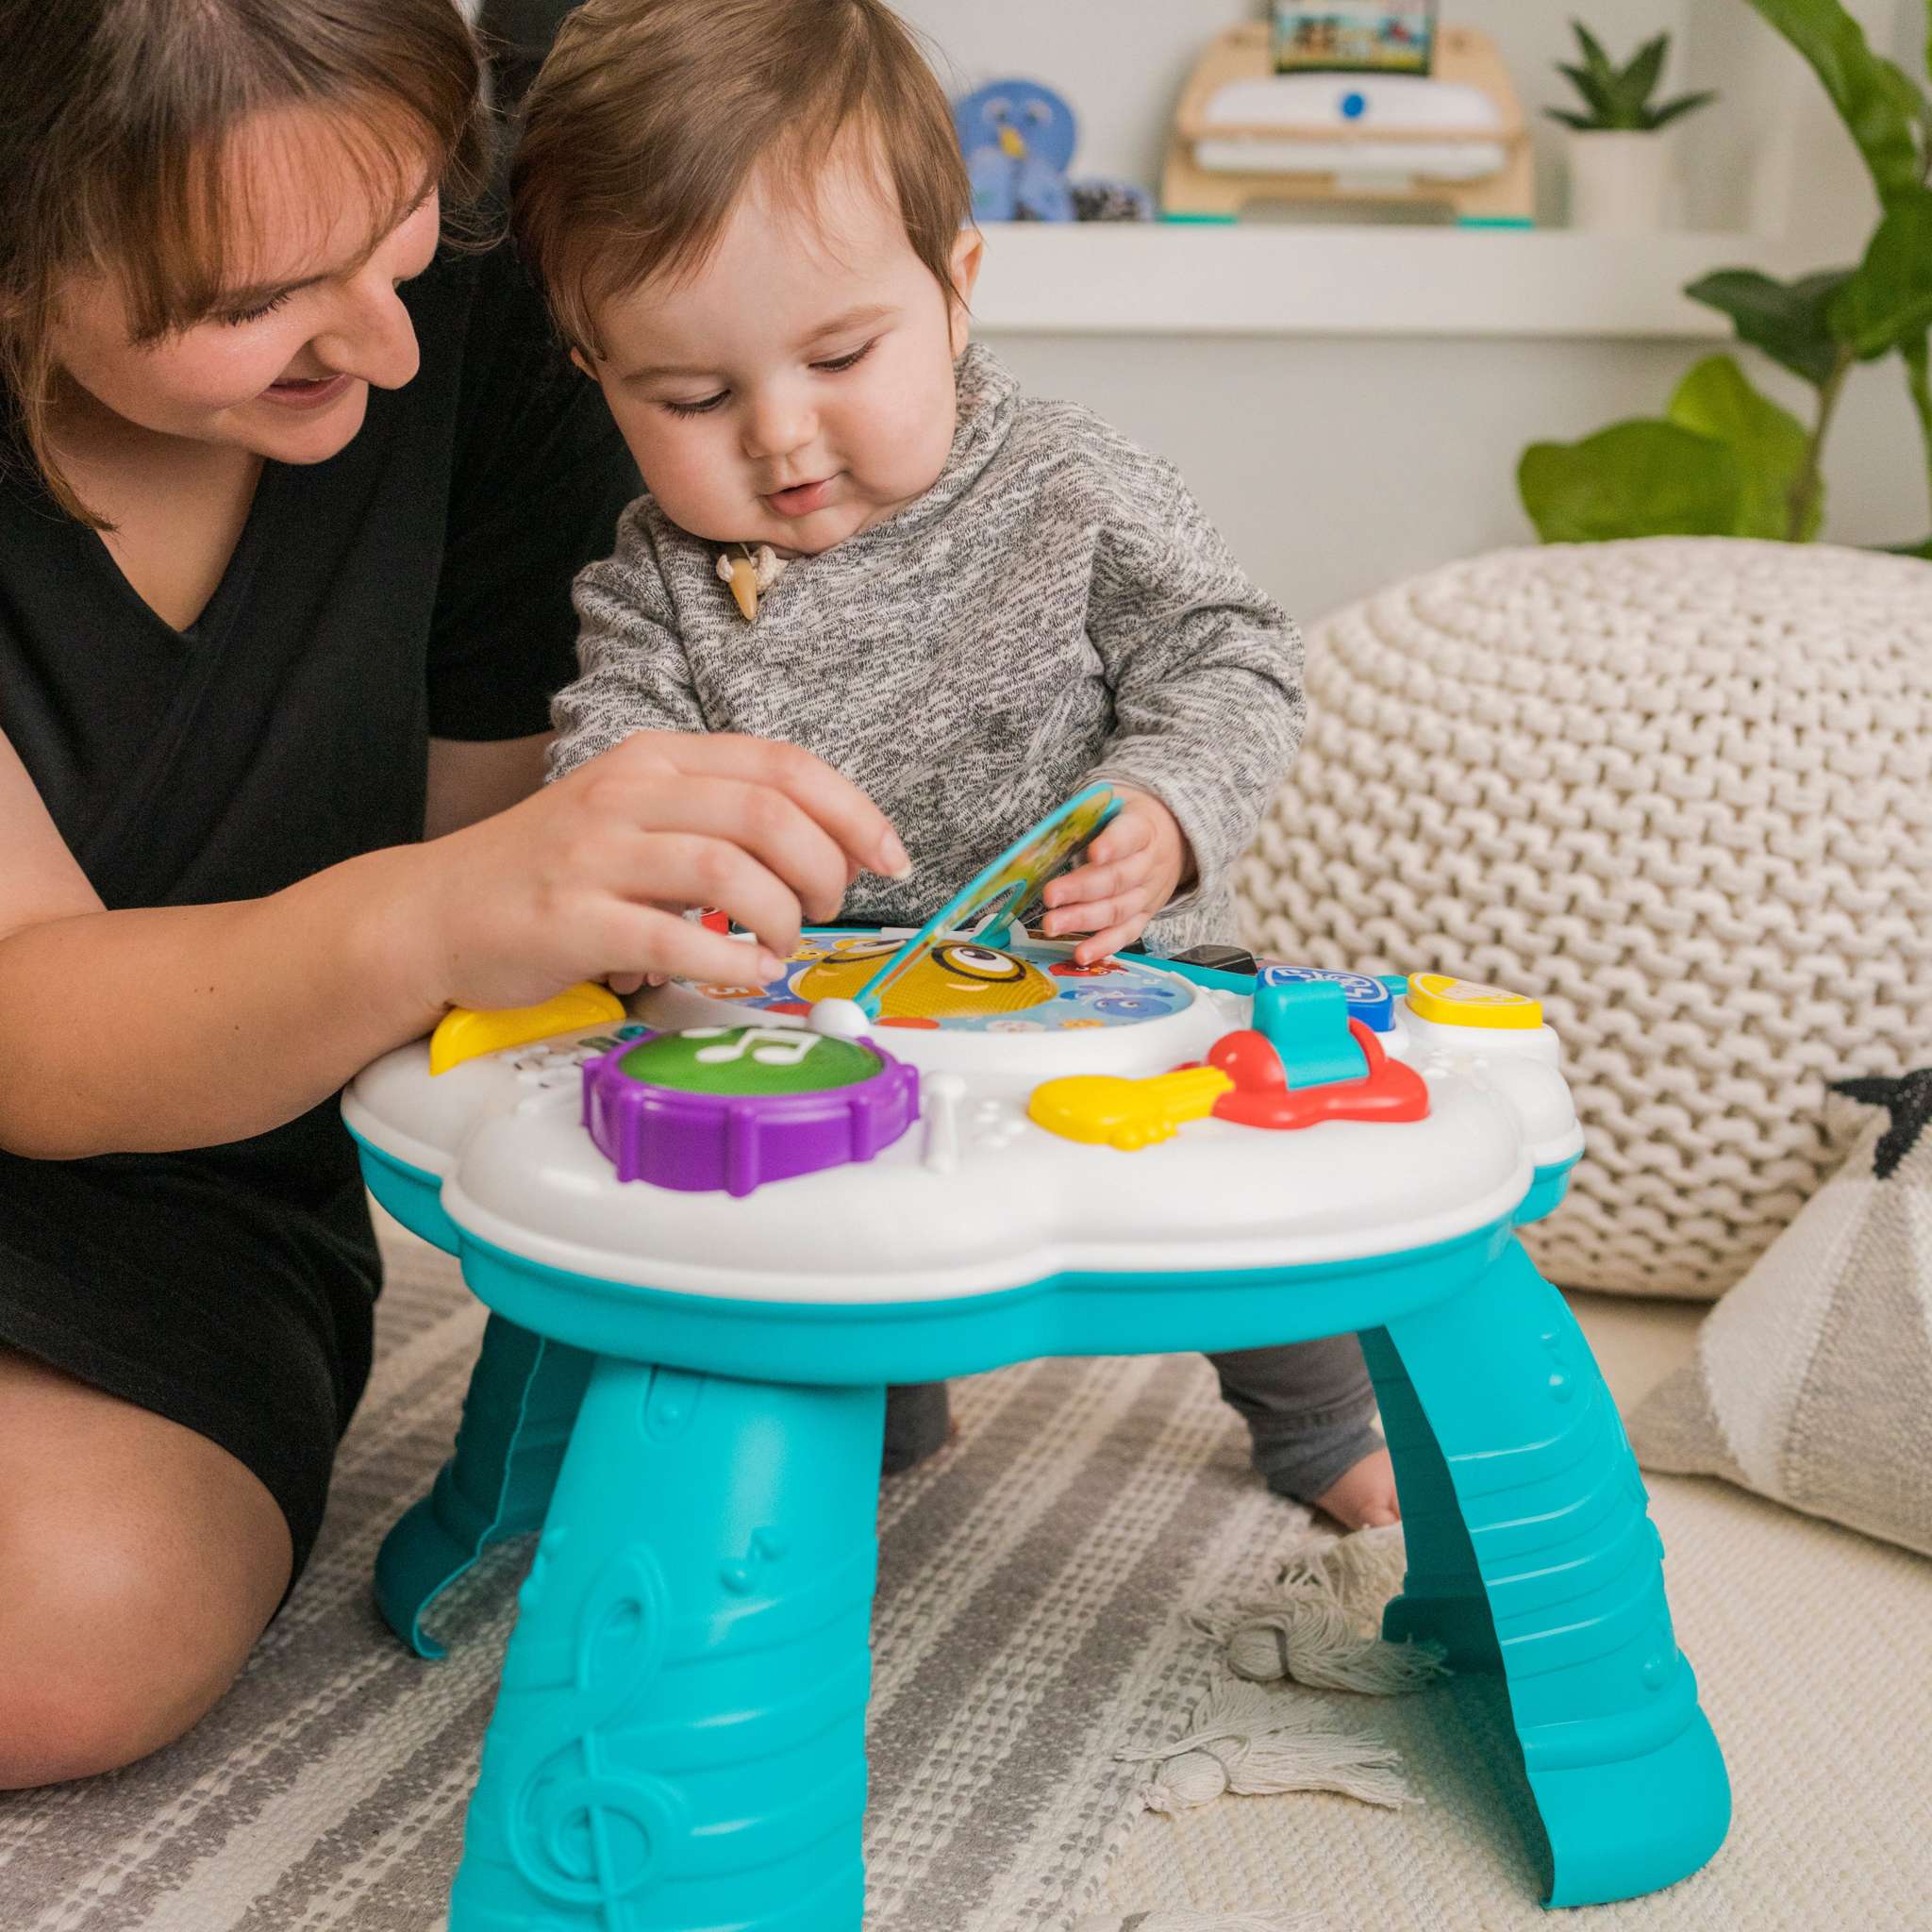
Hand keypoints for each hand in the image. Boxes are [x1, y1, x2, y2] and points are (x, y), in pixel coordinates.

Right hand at [402, 731, 908, 1009]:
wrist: (434, 912)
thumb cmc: (550, 873)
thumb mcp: (635, 817)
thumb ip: (719, 823)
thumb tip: (826, 853)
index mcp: (656, 760)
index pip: (783, 766)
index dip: (853, 812)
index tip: (889, 857)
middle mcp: (629, 794)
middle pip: (768, 815)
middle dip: (824, 869)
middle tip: (826, 910)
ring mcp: (597, 855)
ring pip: (730, 872)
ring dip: (781, 918)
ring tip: (781, 945)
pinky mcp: (572, 918)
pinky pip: (675, 938)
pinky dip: (730, 962)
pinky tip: (744, 973)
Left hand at [1037, 787, 1189, 963]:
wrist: (1176, 838)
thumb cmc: (1128, 819)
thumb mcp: (1114, 804)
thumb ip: (1084, 816)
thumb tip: (1038, 837)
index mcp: (1143, 828)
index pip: (1130, 836)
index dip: (1113, 844)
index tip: (1094, 852)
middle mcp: (1149, 864)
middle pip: (1117, 879)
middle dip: (1081, 889)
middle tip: (1050, 896)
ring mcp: (1148, 894)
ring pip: (1117, 910)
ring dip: (1083, 920)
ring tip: (1052, 925)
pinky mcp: (1144, 916)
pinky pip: (1125, 934)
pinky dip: (1103, 946)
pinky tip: (1080, 955)